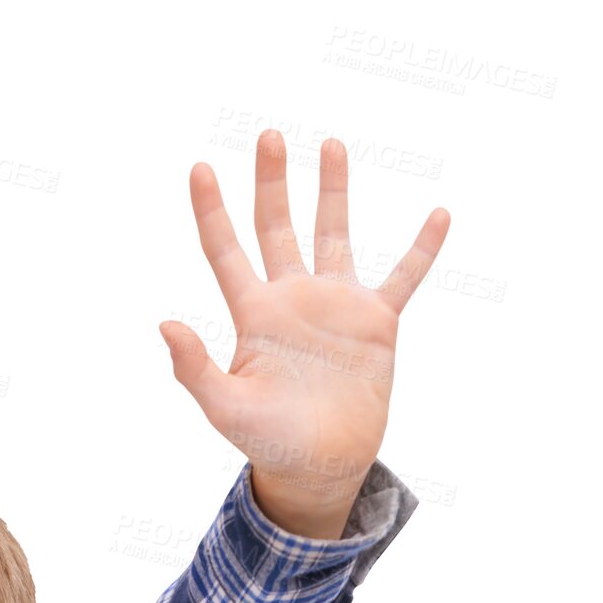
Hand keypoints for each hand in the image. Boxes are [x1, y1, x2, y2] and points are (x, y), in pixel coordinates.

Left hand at [159, 130, 449, 537]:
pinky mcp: (375, 324)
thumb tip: (164, 322)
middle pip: (277, 227)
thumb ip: (194, 367)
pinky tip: (439, 214)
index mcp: (254, 315)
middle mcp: (292, 300)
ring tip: (332, 144)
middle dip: (272, 182)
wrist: (318, 467)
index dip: (211, 211)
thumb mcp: (224, 408)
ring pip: (333, 235)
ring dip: (332, 192)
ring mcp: (335, 307)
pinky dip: (421, 249)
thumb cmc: (267, 442)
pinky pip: (402, 277)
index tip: (199, 168)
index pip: (226, 251)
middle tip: (269, 135)